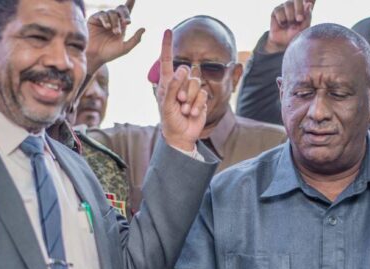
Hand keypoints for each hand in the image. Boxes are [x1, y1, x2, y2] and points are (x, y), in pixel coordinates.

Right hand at [86, 0, 144, 74]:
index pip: (127, 11)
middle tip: (127, 23)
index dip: (130, 3)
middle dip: (125, 14)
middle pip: (120, 9)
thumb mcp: (125, 48)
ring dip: (115, 22)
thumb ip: (135, 39)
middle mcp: (113, 20)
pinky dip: (106, 19)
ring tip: (115, 32)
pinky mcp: (94, 19)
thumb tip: (144, 28)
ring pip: (112, 13)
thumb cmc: (110, 54)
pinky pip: (102, 14)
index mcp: (121, 25)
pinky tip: (107, 27)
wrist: (95, 57)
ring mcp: (103, 19)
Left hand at [156, 30, 208, 151]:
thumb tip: (182, 70)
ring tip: (184, 110)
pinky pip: (203, 95)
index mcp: (166, 83)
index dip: (167, 46)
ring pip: (197, 83)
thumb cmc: (169, 120)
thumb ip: (173, 87)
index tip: (168, 31)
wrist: (182, 136)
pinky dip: (197, 105)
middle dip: (184, 88)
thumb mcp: (167, 104)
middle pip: (187, 72)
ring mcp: (191, 91)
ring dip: (191, 99)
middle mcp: (179, 84)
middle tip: (179, 102)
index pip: (167, 61)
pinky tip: (192, 113)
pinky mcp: (201, 99)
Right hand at [265, 0, 314, 52]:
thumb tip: (308, 4)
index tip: (307, 9)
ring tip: (289, 24)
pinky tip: (282, 24)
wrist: (283, 43)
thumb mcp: (304, 27)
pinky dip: (281, 19)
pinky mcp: (277, 10)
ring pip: (288, 5)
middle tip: (299, 19)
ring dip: (290, 17)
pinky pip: (279, 10)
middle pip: (297, 0)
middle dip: (299, 9)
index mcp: (304, 7)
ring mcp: (285, 6)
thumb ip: (308, 16)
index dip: (310, 0)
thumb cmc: (295, 34)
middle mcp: (295, 4)